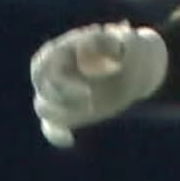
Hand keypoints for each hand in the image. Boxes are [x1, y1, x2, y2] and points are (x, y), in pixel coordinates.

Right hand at [29, 20, 167, 147]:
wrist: (137, 67)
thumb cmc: (131, 50)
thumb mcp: (130, 41)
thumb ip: (115, 40)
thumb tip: (94, 42)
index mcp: (66, 48)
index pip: (44, 62)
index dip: (58, 77)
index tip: (85, 87)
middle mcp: (57, 69)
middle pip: (42, 86)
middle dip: (64, 94)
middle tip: (91, 98)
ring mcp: (60, 91)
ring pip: (44, 106)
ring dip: (62, 113)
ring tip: (91, 107)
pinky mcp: (66, 110)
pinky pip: (50, 125)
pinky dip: (55, 133)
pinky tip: (69, 139)